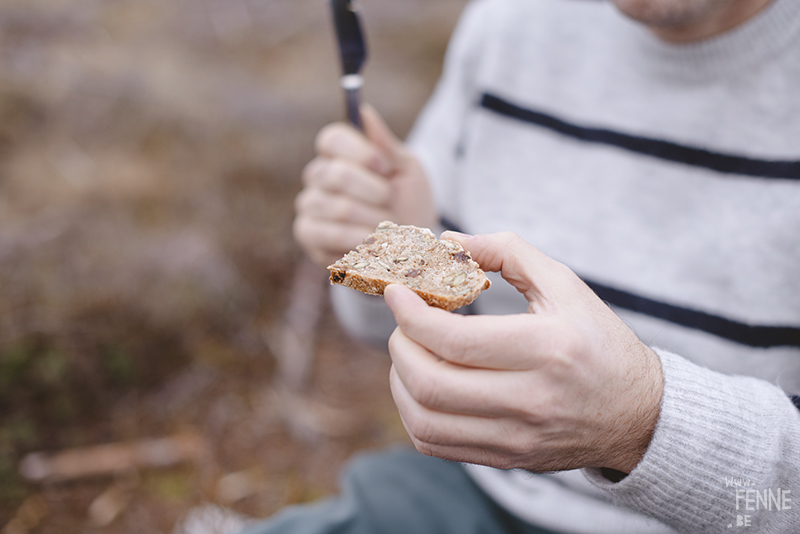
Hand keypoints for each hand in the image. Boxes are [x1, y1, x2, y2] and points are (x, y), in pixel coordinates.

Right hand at [294, 105, 436, 266]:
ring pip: (337, 207)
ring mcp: (309, 205)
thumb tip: (364, 113)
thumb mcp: (408, 171)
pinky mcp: (308, 235)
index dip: (361, 153)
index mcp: (339, 153)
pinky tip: (372, 242)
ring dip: (373, 219)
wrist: (410, 245)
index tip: (385, 167)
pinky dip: (359, 240)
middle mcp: (317, 176)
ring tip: (387, 225)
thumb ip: (386, 145)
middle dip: (374, 192)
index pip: (332, 138)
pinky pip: (329, 234)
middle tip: (389, 201)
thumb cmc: (408, 201)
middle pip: (336, 174)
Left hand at [384, 231, 662, 473]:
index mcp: (548, 348)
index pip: (455, 340)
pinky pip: (435, 444)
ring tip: (410, 352)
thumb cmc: (597, 340)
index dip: (410, 315)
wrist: (638, 413)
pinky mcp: (508, 458)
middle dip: (400, 345)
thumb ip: (506, 252)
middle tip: (403, 323)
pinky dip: (413, 412)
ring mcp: (517, 436)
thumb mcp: (564, 284)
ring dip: (400, 381)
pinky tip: (422, 385)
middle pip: (430, 383)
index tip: (396, 293)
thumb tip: (448, 242)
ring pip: (424, 420)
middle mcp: (532, 399)